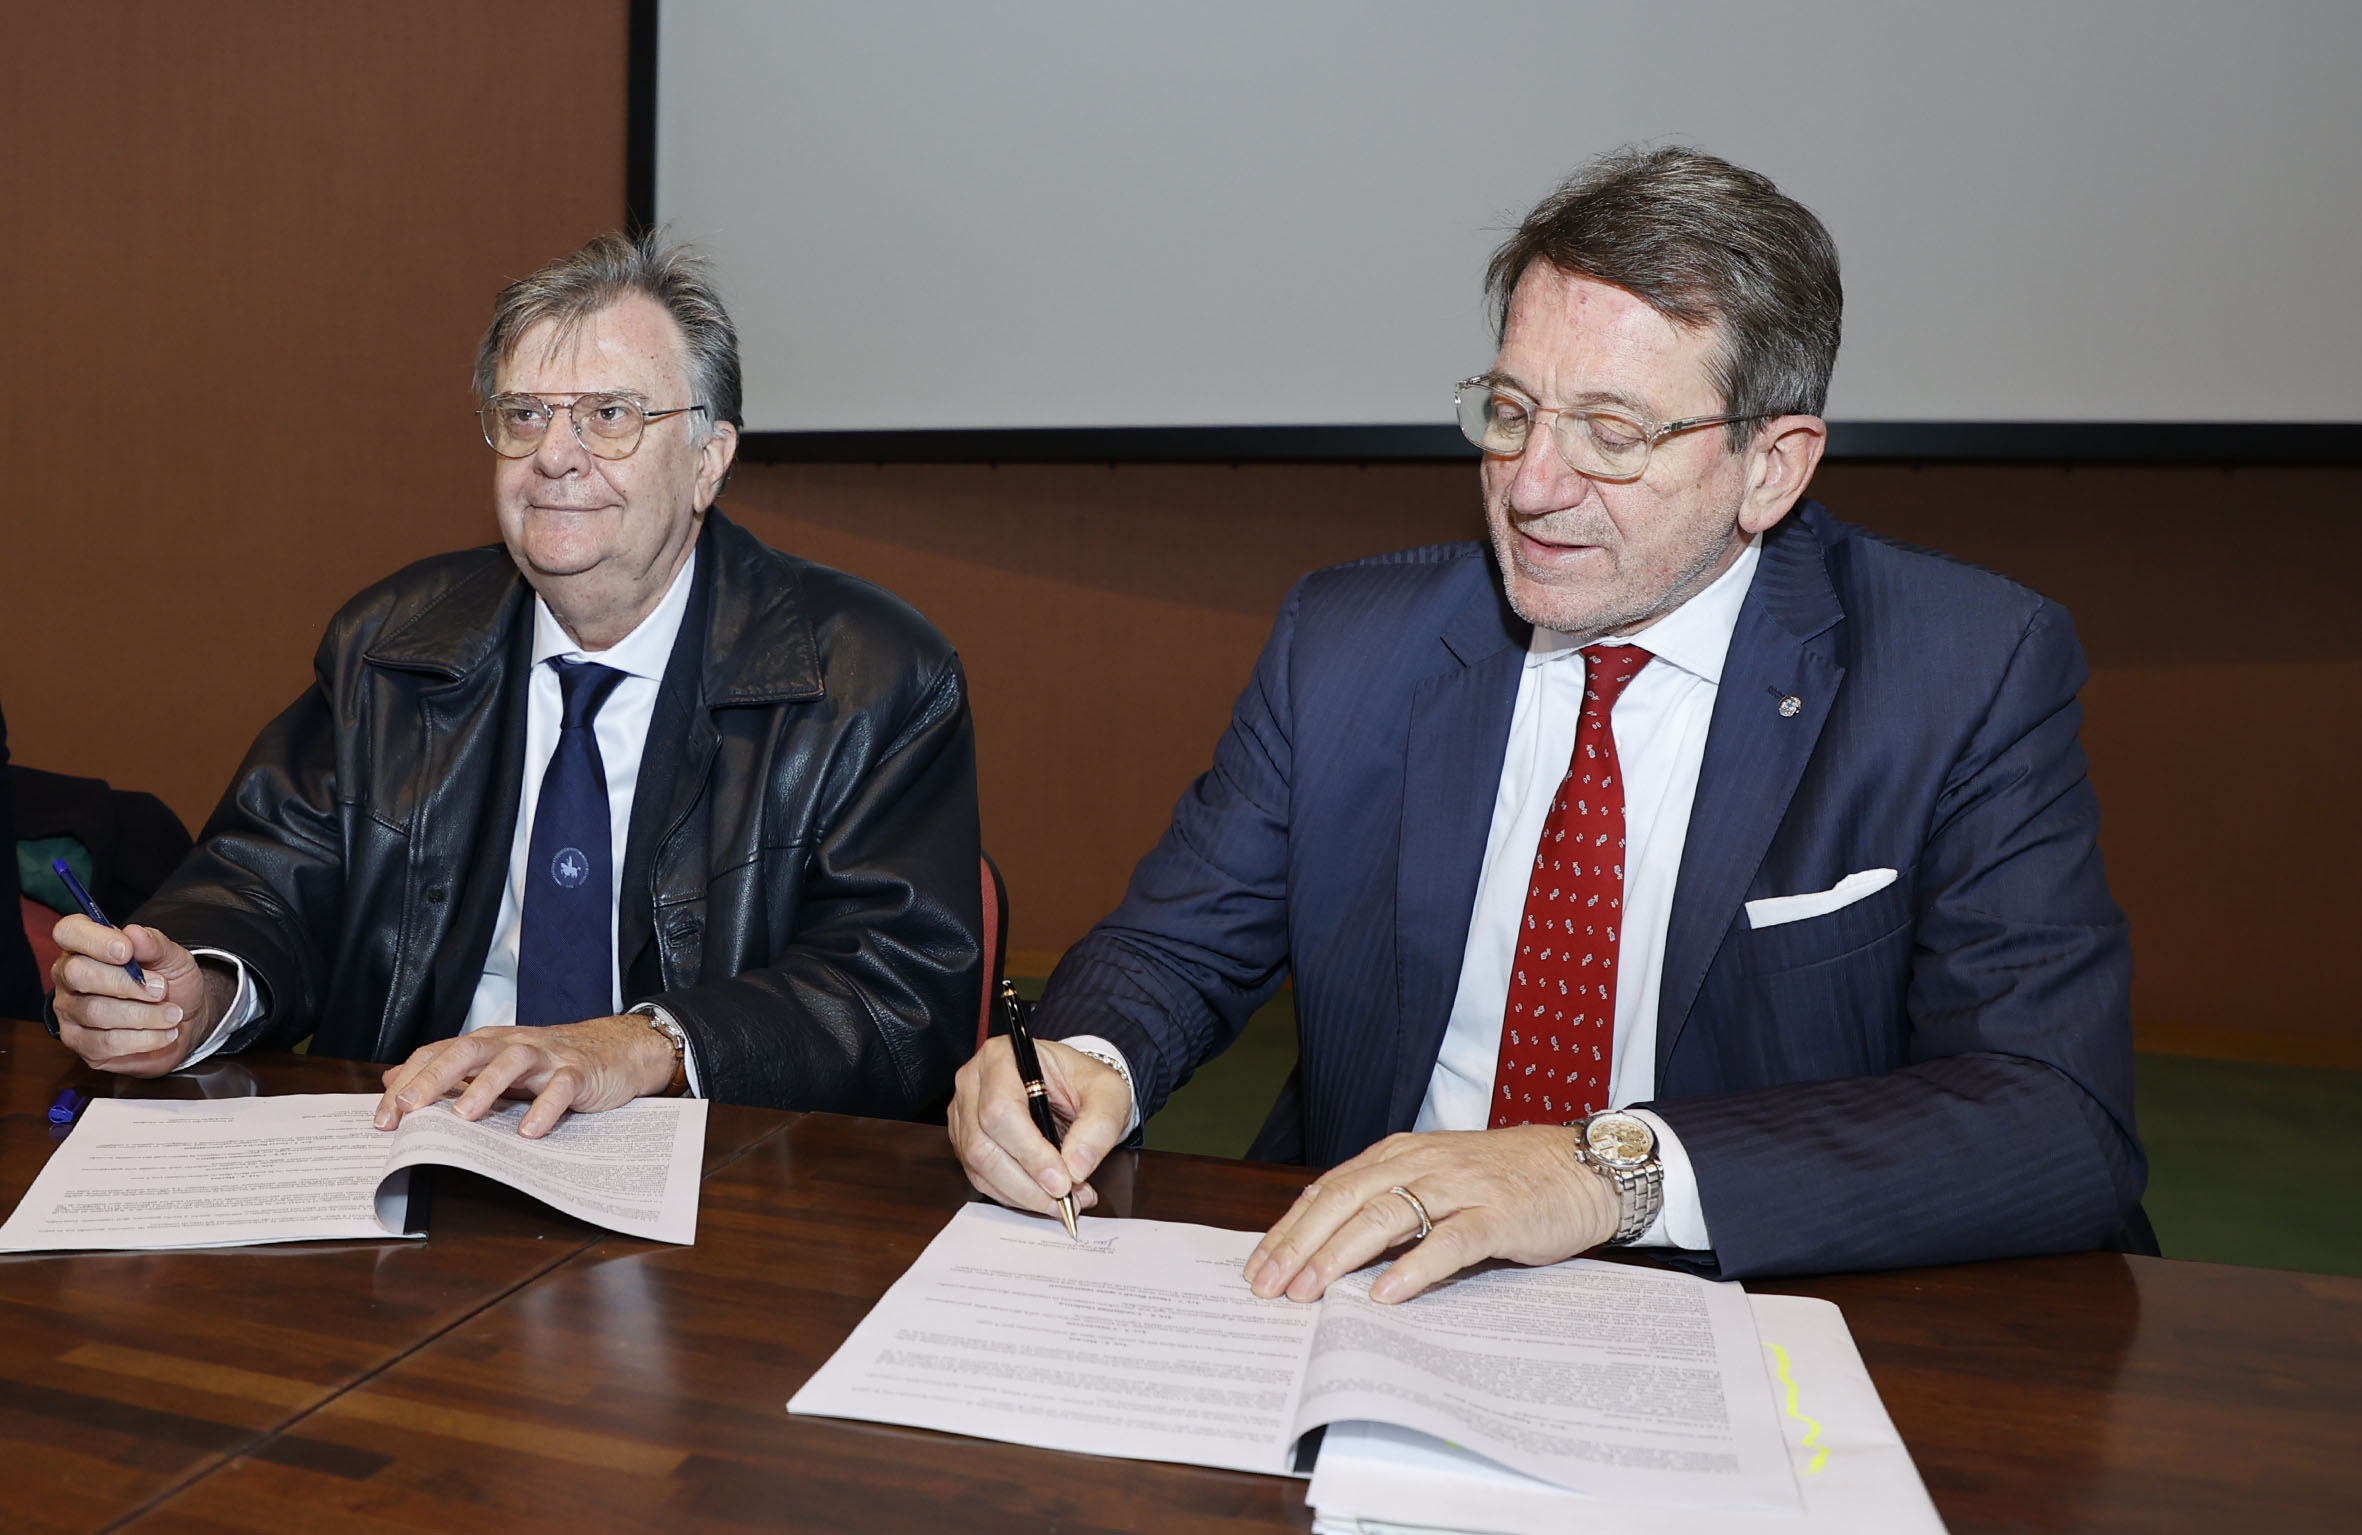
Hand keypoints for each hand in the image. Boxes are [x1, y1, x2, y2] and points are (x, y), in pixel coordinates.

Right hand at [50, 916, 230, 1075]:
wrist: (184, 1021)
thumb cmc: (169, 982)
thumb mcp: (173, 958)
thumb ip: (155, 944)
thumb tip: (135, 933)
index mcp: (86, 945)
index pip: (69, 932)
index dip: (95, 940)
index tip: (128, 951)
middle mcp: (68, 976)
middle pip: (77, 973)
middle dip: (125, 983)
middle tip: (161, 989)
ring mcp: (70, 1011)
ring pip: (95, 1012)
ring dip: (143, 1014)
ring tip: (173, 1014)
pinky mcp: (80, 1043)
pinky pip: (105, 1042)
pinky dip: (143, 1038)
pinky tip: (164, 1033)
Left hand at [374, 1016, 675, 1137]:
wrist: (617, 1050)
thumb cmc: (551, 1063)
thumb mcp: (494, 1065)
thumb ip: (447, 1073)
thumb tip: (392, 1081)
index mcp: (487, 1044)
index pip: (438, 1054)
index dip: (409, 1082)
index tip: (384, 1118)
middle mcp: (512, 1044)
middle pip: (468, 1050)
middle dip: (435, 1078)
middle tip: (409, 1108)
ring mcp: (546, 1056)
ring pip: (511, 1061)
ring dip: (485, 1087)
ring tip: (465, 1117)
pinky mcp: (579, 1072)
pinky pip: (560, 1086)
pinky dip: (545, 1107)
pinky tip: (530, 1131)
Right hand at [949, 1035, 1131, 1217]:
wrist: (1073, 1087)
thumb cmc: (1085, 1082)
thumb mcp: (1108, 1093)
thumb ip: (1098, 1126)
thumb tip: (1076, 1167)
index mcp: (1001, 1058)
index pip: (1001, 1110)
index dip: (1030, 1152)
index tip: (1062, 1182)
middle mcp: (972, 1083)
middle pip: (983, 1145)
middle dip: (1027, 1182)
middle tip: (1068, 1199)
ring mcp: (963, 1114)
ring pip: (980, 1167)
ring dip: (1023, 1194)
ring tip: (1065, 1201)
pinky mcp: (965, 1141)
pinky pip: (982, 1179)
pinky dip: (1015, 1196)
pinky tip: (1045, 1197)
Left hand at [1243, 1126, 1618, 1304]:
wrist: (1577, 1166)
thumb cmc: (1502, 1181)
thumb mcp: (1435, 1180)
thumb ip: (1389, 1204)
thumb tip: (1328, 1249)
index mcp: (1400, 1154)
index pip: (1329, 1189)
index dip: (1290, 1228)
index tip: (1258, 1267)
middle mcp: (1422, 1163)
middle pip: (1345, 1200)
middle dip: (1300, 1244)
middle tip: (1268, 1286)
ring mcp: (1459, 1186)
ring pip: (1387, 1215)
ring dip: (1341, 1255)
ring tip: (1310, 1291)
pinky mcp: (1497, 1214)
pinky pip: (1448, 1241)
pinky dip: (1414, 1267)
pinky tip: (1386, 1293)